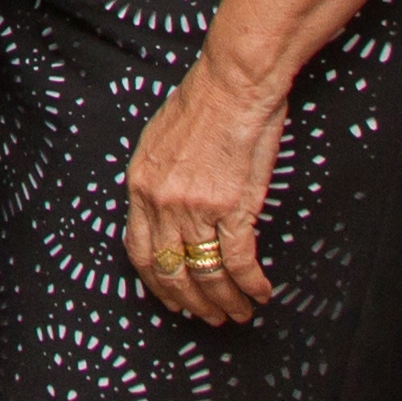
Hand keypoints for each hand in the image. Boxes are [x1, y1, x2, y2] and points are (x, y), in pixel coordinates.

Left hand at [124, 64, 287, 325]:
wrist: (234, 82)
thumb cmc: (204, 102)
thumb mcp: (159, 141)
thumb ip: (157, 180)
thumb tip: (163, 211)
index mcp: (140, 185)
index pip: (140, 252)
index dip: (157, 284)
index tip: (171, 300)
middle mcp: (162, 202)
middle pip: (172, 271)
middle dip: (191, 303)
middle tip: (208, 318)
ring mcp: (196, 207)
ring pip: (207, 273)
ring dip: (224, 302)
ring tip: (238, 314)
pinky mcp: (233, 206)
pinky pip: (238, 261)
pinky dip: (251, 284)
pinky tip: (261, 294)